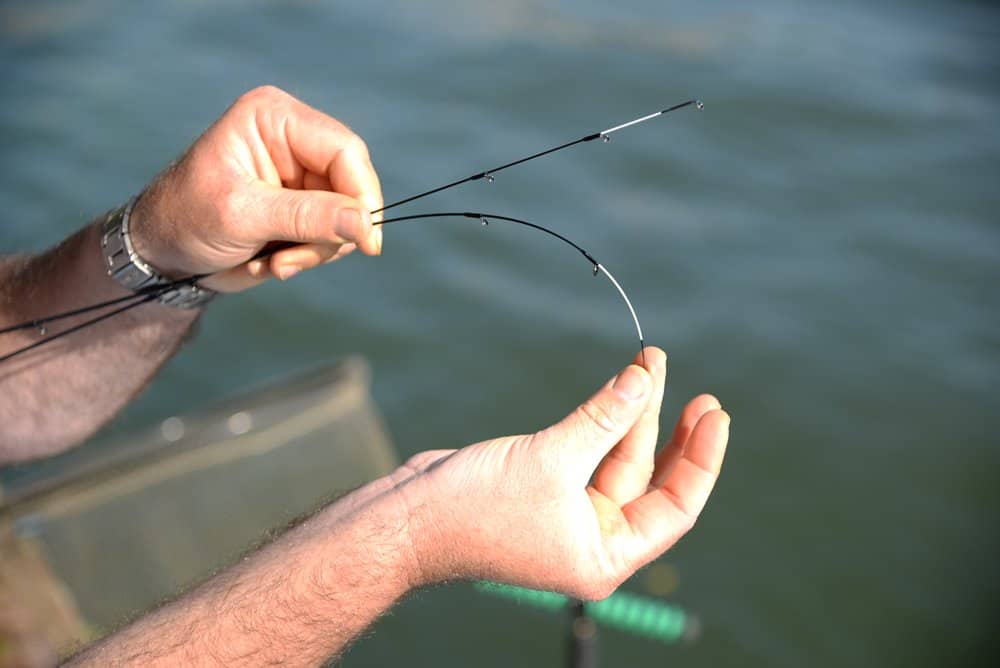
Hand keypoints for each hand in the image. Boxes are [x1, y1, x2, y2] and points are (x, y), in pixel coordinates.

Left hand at [129, 86, 383, 291]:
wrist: (161, 255)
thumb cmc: (186, 220)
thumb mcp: (244, 216)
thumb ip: (307, 217)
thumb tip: (365, 224)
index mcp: (274, 117)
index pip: (344, 149)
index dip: (362, 196)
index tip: (367, 243)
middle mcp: (293, 138)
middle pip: (351, 185)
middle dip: (329, 232)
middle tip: (290, 261)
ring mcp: (300, 174)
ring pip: (346, 217)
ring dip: (315, 250)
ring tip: (274, 263)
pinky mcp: (303, 205)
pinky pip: (332, 234)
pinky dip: (307, 256)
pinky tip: (272, 261)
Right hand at [395, 347, 729, 598]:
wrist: (408, 518)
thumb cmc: (475, 507)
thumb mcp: (552, 459)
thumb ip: (604, 418)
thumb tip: (643, 378)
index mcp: (604, 555)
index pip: (674, 507)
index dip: (700, 459)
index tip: (716, 413)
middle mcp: (593, 538)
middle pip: (647, 476)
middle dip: (663, 425)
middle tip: (685, 381)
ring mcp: (568, 511)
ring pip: (616, 456)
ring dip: (631, 411)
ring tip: (648, 363)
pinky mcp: (545, 485)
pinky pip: (588, 448)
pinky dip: (602, 418)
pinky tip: (620, 386)